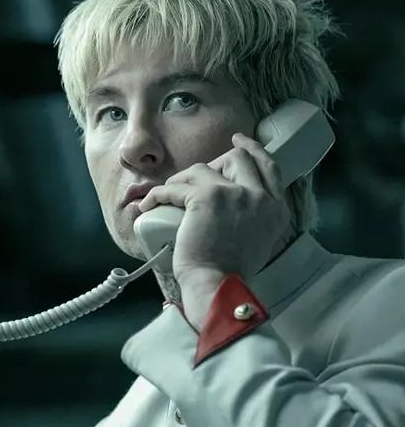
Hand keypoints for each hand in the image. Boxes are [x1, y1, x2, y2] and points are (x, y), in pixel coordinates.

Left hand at [137, 133, 291, 288]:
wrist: (217, 285)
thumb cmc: (230, 272)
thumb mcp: (257, 240)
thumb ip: (254, 218)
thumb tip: (234, 207)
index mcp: (276, 209)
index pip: (268, 167)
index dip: (252, 150)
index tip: (238, 142)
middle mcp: (260, 197)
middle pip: (237, 158)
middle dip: (213, 162)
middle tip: (191, 175)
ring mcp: (234, 194)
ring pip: (201, 169)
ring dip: (180, 180)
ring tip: (167, 196)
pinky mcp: (205, 197)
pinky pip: (174, 187)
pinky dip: (157, 195)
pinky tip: (149, 205)